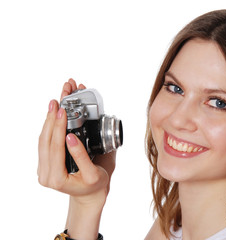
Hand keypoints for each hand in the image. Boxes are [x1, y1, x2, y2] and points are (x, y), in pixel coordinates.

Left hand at [38, 78, 115, 202]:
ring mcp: (43, 168)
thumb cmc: (94, 185)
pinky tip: (54, 114)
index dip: (58, 127)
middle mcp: (45, 174)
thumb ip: (81, 156)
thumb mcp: (93, 173)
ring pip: (42, 139)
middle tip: (57, 101)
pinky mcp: (46, 162)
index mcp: (56, 178)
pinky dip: (50, 126)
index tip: (62, 111)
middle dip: (50, 118)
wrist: (90, 194)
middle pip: (45, 141)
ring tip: (55, 103)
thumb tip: (71, 137)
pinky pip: (45, 141)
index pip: (54, 147)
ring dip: (48, 119)